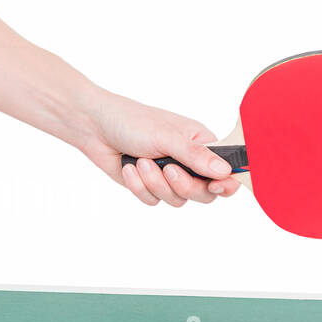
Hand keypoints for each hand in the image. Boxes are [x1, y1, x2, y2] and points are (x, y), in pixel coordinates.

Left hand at [80, 92, 241, 205]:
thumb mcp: (167, 136)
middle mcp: (188, 161)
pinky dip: (139, 186)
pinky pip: (153, 200)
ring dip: (156, 184)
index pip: (226, 169)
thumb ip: (196, 156)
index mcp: (201, 143)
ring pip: (177, 199)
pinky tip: (129, 167)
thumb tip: (226, 172)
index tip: (217, 185)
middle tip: (169, 170)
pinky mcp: (149, 186)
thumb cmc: (132, 121)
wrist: (94, 127)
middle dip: (184, 185)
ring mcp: (168, 175)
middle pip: (204, 193)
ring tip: (142, 162)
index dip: (227, 182)